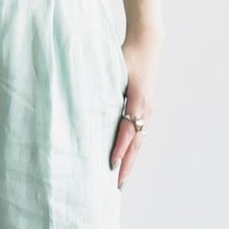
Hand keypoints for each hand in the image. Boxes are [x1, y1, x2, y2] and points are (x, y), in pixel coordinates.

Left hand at [110, 34, 158, 189]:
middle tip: (117, 184)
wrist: (147, 44)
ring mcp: (147, 110)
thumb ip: (101, 87)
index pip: (128, 130)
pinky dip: (132, 149)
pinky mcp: (145, 110)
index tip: (112, 163)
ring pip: (139, 141)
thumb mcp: (113, 69)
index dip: (120, 147)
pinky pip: (139, 134)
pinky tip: (124, 160)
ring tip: (120, 179)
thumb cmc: (126, 55)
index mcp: (137, 100)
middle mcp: (145, 109)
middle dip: (127, 164)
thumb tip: (81, 104)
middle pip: (136, 142)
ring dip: (130, 160)